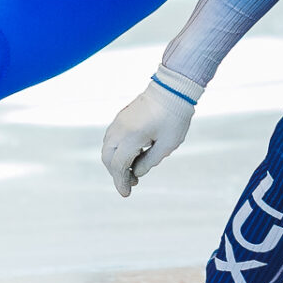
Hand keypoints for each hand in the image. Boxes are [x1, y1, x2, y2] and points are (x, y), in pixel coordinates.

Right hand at [101, 66, 203, 197]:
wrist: (173, 89)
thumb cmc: (175, 117)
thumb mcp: (167, 145)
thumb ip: (149, 162)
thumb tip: (136, 173)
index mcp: (132, 136)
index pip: (118, 165)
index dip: (121, 182)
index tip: (126, 194)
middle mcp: (120, 128)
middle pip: (108, 158)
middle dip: (116, 174)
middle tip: (131, 183)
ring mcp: (119, 121)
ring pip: (107, 148)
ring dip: (115, 162)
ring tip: (133, 170)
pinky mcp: (121, 117)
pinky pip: (112, 138)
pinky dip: (116, 151)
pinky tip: (132, 155)